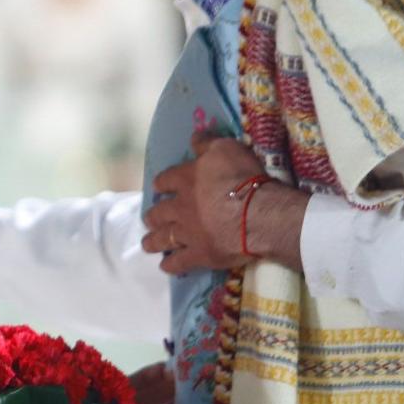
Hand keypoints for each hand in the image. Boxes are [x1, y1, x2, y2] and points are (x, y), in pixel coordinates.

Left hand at [141, 132, 304, 274]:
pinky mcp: (199, 255)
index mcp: (185, 180)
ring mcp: (187, 233)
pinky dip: (171, 265)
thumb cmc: (242, 177)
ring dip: (153, 241)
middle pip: (159, 213)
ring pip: (162, 239)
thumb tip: (194, 137)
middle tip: (150, 219)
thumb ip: (207, 143)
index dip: (161, 183)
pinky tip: (165, 267)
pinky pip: (179, 263)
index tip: (158, 187)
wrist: (257, 213)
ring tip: (147, 244)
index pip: (166, 180)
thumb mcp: (225, 148)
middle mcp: (180, 207)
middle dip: (152, 216)